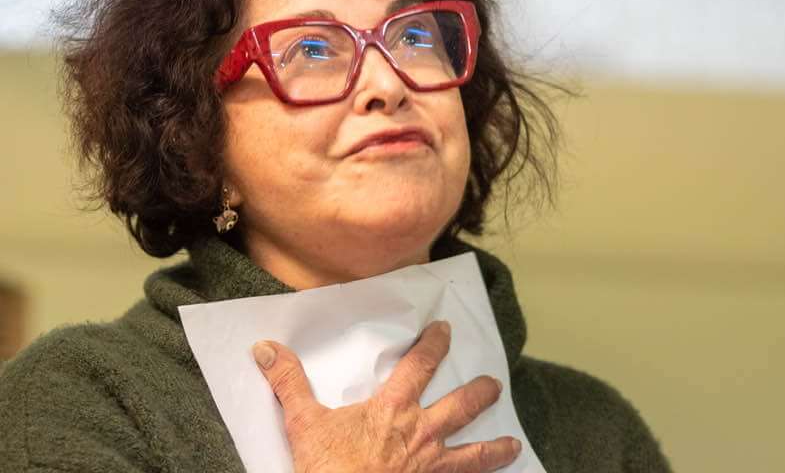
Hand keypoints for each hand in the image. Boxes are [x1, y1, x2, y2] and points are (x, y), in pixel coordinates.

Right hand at [252, 320, 521, 472]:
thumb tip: (266, 348)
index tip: (445, 330)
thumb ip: (289, 383)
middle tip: (495, 384)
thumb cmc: (328, 468)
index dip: (435, 345)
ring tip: (514, 445)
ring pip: (474, 455)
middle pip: (460, 406)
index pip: (420, 366)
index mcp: (393, 409)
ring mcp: (431, 468)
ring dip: (495, 449)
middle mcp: (421, 434)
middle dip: (480, 393)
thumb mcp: (303, 423)